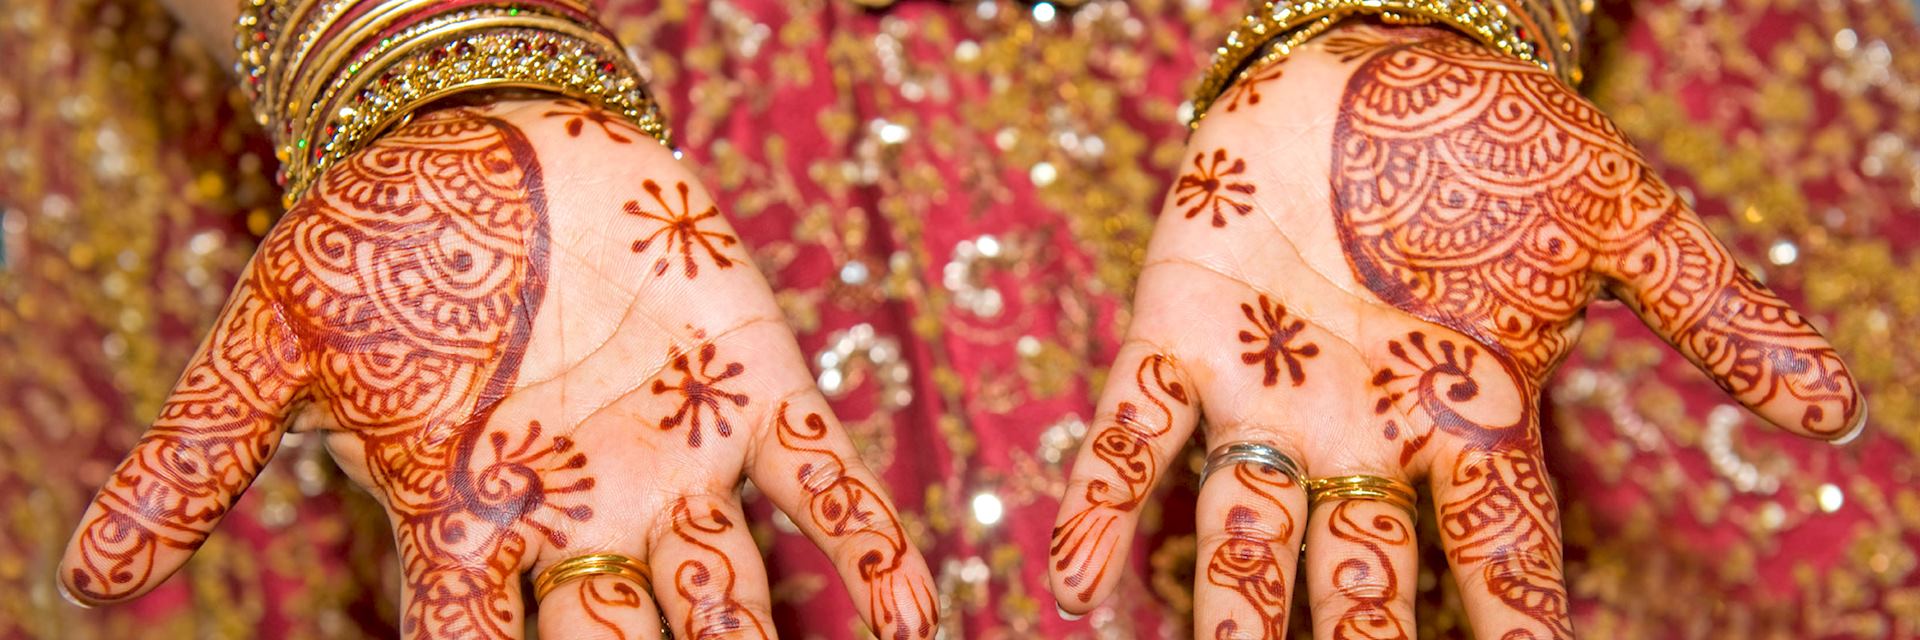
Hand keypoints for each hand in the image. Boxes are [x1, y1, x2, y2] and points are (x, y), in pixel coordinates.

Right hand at [59, 99, 937, 639]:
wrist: (479, 131)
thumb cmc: (375, 235)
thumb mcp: (274, 339)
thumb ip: (206, 453)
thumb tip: (89, 575)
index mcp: (469, 524)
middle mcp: (583, 522)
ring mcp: (678, 467)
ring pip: (735, 601)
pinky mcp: (757, 391)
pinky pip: (824, 487)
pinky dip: (872, 552)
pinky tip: (920, 618)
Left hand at [1047, 25, 1862, 637]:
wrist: (1378, 53)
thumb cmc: (1498, 141)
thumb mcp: (1621, 220)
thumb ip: (1708, 312)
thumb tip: (1835, 407)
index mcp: (1468, 425)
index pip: (1502, 563)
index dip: (1515, 632)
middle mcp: (1362, 439)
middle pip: (1362, 583)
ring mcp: (1267, 397)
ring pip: (1244, 535)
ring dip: (1228, 619)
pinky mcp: (1176, 334)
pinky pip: (1132, 435)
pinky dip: (1101, 503)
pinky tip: (1071, 581)